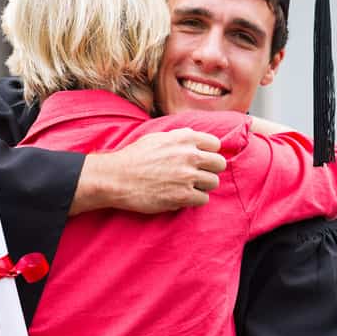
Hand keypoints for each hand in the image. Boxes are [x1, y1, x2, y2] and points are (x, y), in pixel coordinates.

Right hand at [71, 128, 225, 214]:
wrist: (116, 178)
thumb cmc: (134, 157)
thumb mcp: (157, 137)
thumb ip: (179, 137)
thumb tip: (194, 135)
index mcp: (184, 138)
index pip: (216, 145)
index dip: (210, 153)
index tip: (202, 160)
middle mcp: (189, 155)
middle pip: (219, 164)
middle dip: (211, 170)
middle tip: (199, 175)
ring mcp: (187, 176)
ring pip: (213, 182)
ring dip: (203, 186)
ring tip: (188, 186)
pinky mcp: (183, 196)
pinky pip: (204, 199)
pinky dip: (195, 199)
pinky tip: (182, 197)